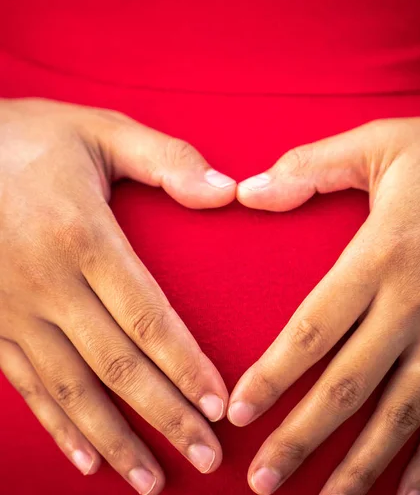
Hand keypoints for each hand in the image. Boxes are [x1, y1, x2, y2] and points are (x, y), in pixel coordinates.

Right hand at [0, 98, 235, 493]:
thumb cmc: (30, 137)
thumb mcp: (99, 130)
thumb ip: (166, 158)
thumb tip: (228, 189)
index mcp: (82, 236)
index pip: (147, 317)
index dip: (186, 365)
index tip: (219, 405)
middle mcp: (47, 283)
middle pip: (117, 363)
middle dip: (165, 415)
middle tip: (207, 456)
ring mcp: (12, 308)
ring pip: (72, 389)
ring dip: (115, 439)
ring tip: (152, 481)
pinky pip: (27, 385)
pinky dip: (58, 425)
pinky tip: (85, 458)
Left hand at [229, 115, 419, 494]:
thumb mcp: (374, 145)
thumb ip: (307, 168)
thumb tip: (245, 192)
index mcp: (382, 255)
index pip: (313, 329)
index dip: (273, 375)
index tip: (239, 412)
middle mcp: (417, 303)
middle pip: (351, 386)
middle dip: (304, 438)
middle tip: (262, 481)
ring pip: (405, 414)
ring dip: (365, 465)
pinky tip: (412, 491)